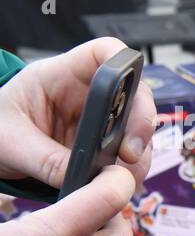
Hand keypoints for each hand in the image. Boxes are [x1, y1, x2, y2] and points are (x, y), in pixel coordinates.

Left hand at [0, 37, 154, 192]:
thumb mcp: (11, 142)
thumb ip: (46, 160)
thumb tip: (87, 177)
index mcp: (60, 76)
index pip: (104, 53)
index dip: (124, 64)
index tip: (131, 94)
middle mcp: (88, 94)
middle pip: (134, 93)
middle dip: (141, 123)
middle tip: (130, 154)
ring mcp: (100, 119)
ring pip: (138, 127)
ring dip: (140, 153)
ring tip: (125, 177)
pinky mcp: (104, 145)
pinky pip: (130, 153)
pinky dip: (131, 170)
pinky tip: (120, 182)